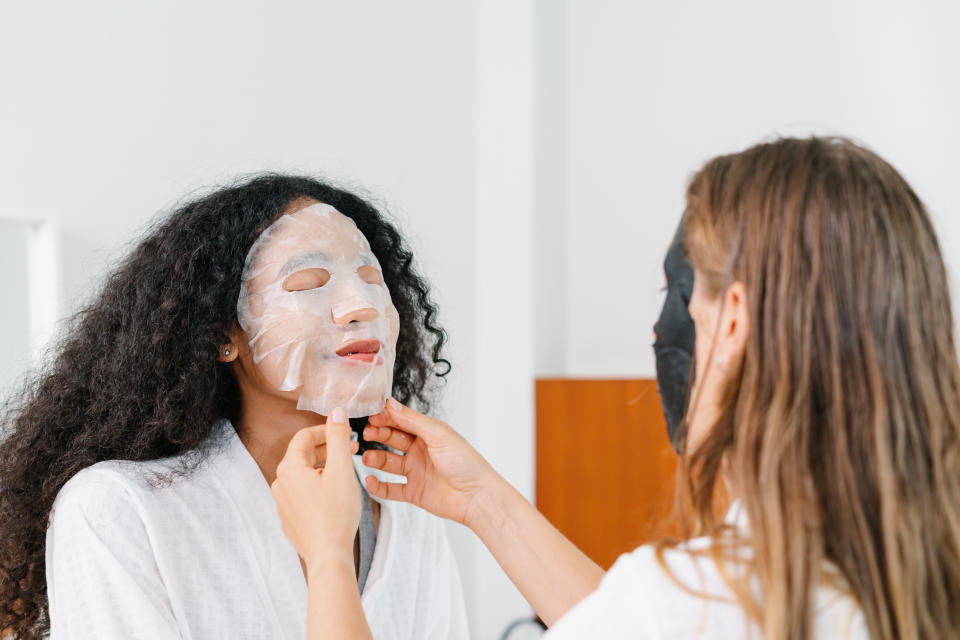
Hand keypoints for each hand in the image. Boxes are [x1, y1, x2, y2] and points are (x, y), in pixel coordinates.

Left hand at [271, 407, 360, 570]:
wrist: (328, 555)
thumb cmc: (335, 513)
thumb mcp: (341, 469)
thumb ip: (338, 438)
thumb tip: (336, 413)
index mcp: (289, 468)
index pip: (304, 437)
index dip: (326, 430)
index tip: (345, 432)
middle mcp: (280, 484)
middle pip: (303, 455)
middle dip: (328, 449)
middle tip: (351, 451)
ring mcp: (283, 503)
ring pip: (304, 475)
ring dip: (324, 468)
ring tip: (346, 473)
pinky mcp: (290, 518)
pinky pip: (303, 494)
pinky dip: (319, 487)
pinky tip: (336, 495)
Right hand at [361, 398, 504, 528]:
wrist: (476, 496)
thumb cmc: (465, 462)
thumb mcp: (438, 434)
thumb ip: (412, 420)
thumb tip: (390, 404)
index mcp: (428, 434)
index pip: (402, 421)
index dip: (386, 418)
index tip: (372, 417)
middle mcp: (420, 451)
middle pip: (392, 439)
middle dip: (378, 435)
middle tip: (366, 434)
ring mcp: (416, 472)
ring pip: (388, 463)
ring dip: (375, 459)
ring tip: (367, 457)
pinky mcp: (414, 492)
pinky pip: (390, 489)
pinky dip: (378, 486)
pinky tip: (370, 480)